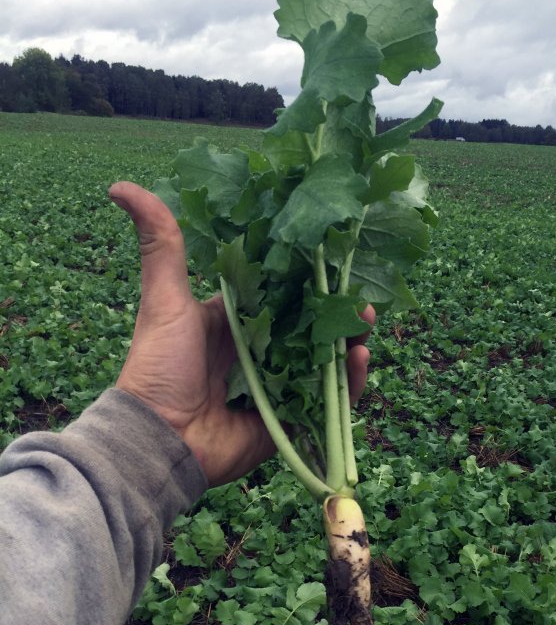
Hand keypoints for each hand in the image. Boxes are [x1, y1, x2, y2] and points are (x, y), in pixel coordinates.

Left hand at [110, 182, 373, 486]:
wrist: (159, 439)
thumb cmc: (159, 367)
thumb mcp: (164, 300)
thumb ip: (161, 245)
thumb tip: (119, 185)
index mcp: (238, 323)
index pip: (283, 295)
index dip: (310, 278)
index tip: (335, 256)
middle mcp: (261, 353)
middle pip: (311, 327)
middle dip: (339, 310)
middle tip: (361, 294)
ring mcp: (278, 388)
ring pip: (325, 361)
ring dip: (349, 340)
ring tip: (366, 319)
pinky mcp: (289, 420)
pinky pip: (327, 402)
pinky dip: (348, 383)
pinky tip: (360, 357)